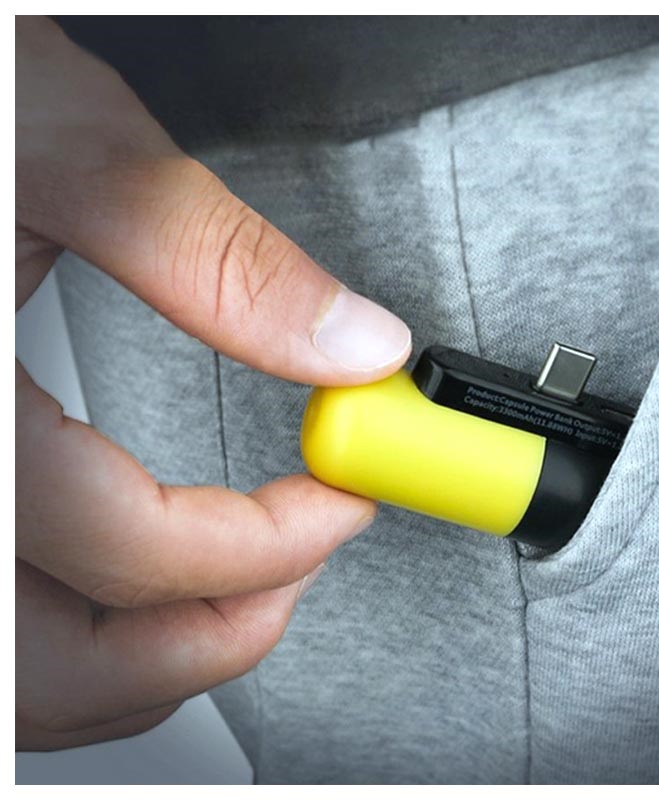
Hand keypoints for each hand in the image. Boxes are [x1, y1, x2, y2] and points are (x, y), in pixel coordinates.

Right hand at [15, 16, 410, 750]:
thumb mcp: (71, 152)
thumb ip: (224, 264)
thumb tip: (356, 346)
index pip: (126, 545)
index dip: (263, 542)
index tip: (344, 498)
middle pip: (58, 665)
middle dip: (205, 638)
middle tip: (299, 572)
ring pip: (27, 674)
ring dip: (147, 659)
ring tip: (244, 592)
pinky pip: (11, 623)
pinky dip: (91, 638)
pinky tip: (150, 584)